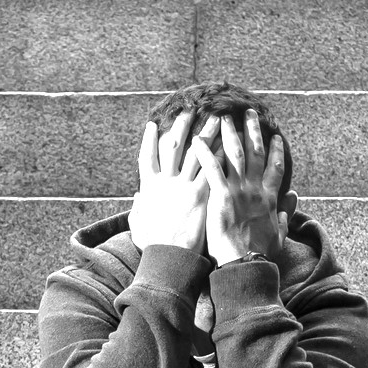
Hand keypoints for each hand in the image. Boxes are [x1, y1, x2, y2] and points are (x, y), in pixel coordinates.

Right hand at [128, 113, 214, 252]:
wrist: (168, 258)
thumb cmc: (153, 245)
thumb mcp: (138, 225)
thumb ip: (137, 208)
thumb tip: (138, 196)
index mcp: (149, 187)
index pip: (147, 157)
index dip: (149, 140)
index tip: (153, 125)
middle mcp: (166, 182)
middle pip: (173, 146)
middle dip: (181, 126)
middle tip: (190, 109)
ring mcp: (183, 187)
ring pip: (196, 153)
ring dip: (207, 133)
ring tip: (218, 118)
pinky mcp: (201, 196)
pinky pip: (212, 170)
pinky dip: (220, 155)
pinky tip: (230, 143)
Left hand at [204, 110, 288, 266]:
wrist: (246, 264)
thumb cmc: (261, 253)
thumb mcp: (280, 232)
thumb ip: (286, 212)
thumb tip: (294, 196)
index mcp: (270, 197)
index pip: (275, 166)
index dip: (276, 149)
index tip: (275, 135)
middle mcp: (256, 189)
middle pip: (255, 152)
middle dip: (253, 130)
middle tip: (248, 112)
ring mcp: (239, 191)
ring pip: (235, 154)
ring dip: (229, 133)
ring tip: (223, 116)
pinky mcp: (221, 197)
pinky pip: (212, 169)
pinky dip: (205, 153)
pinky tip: (197, 139)